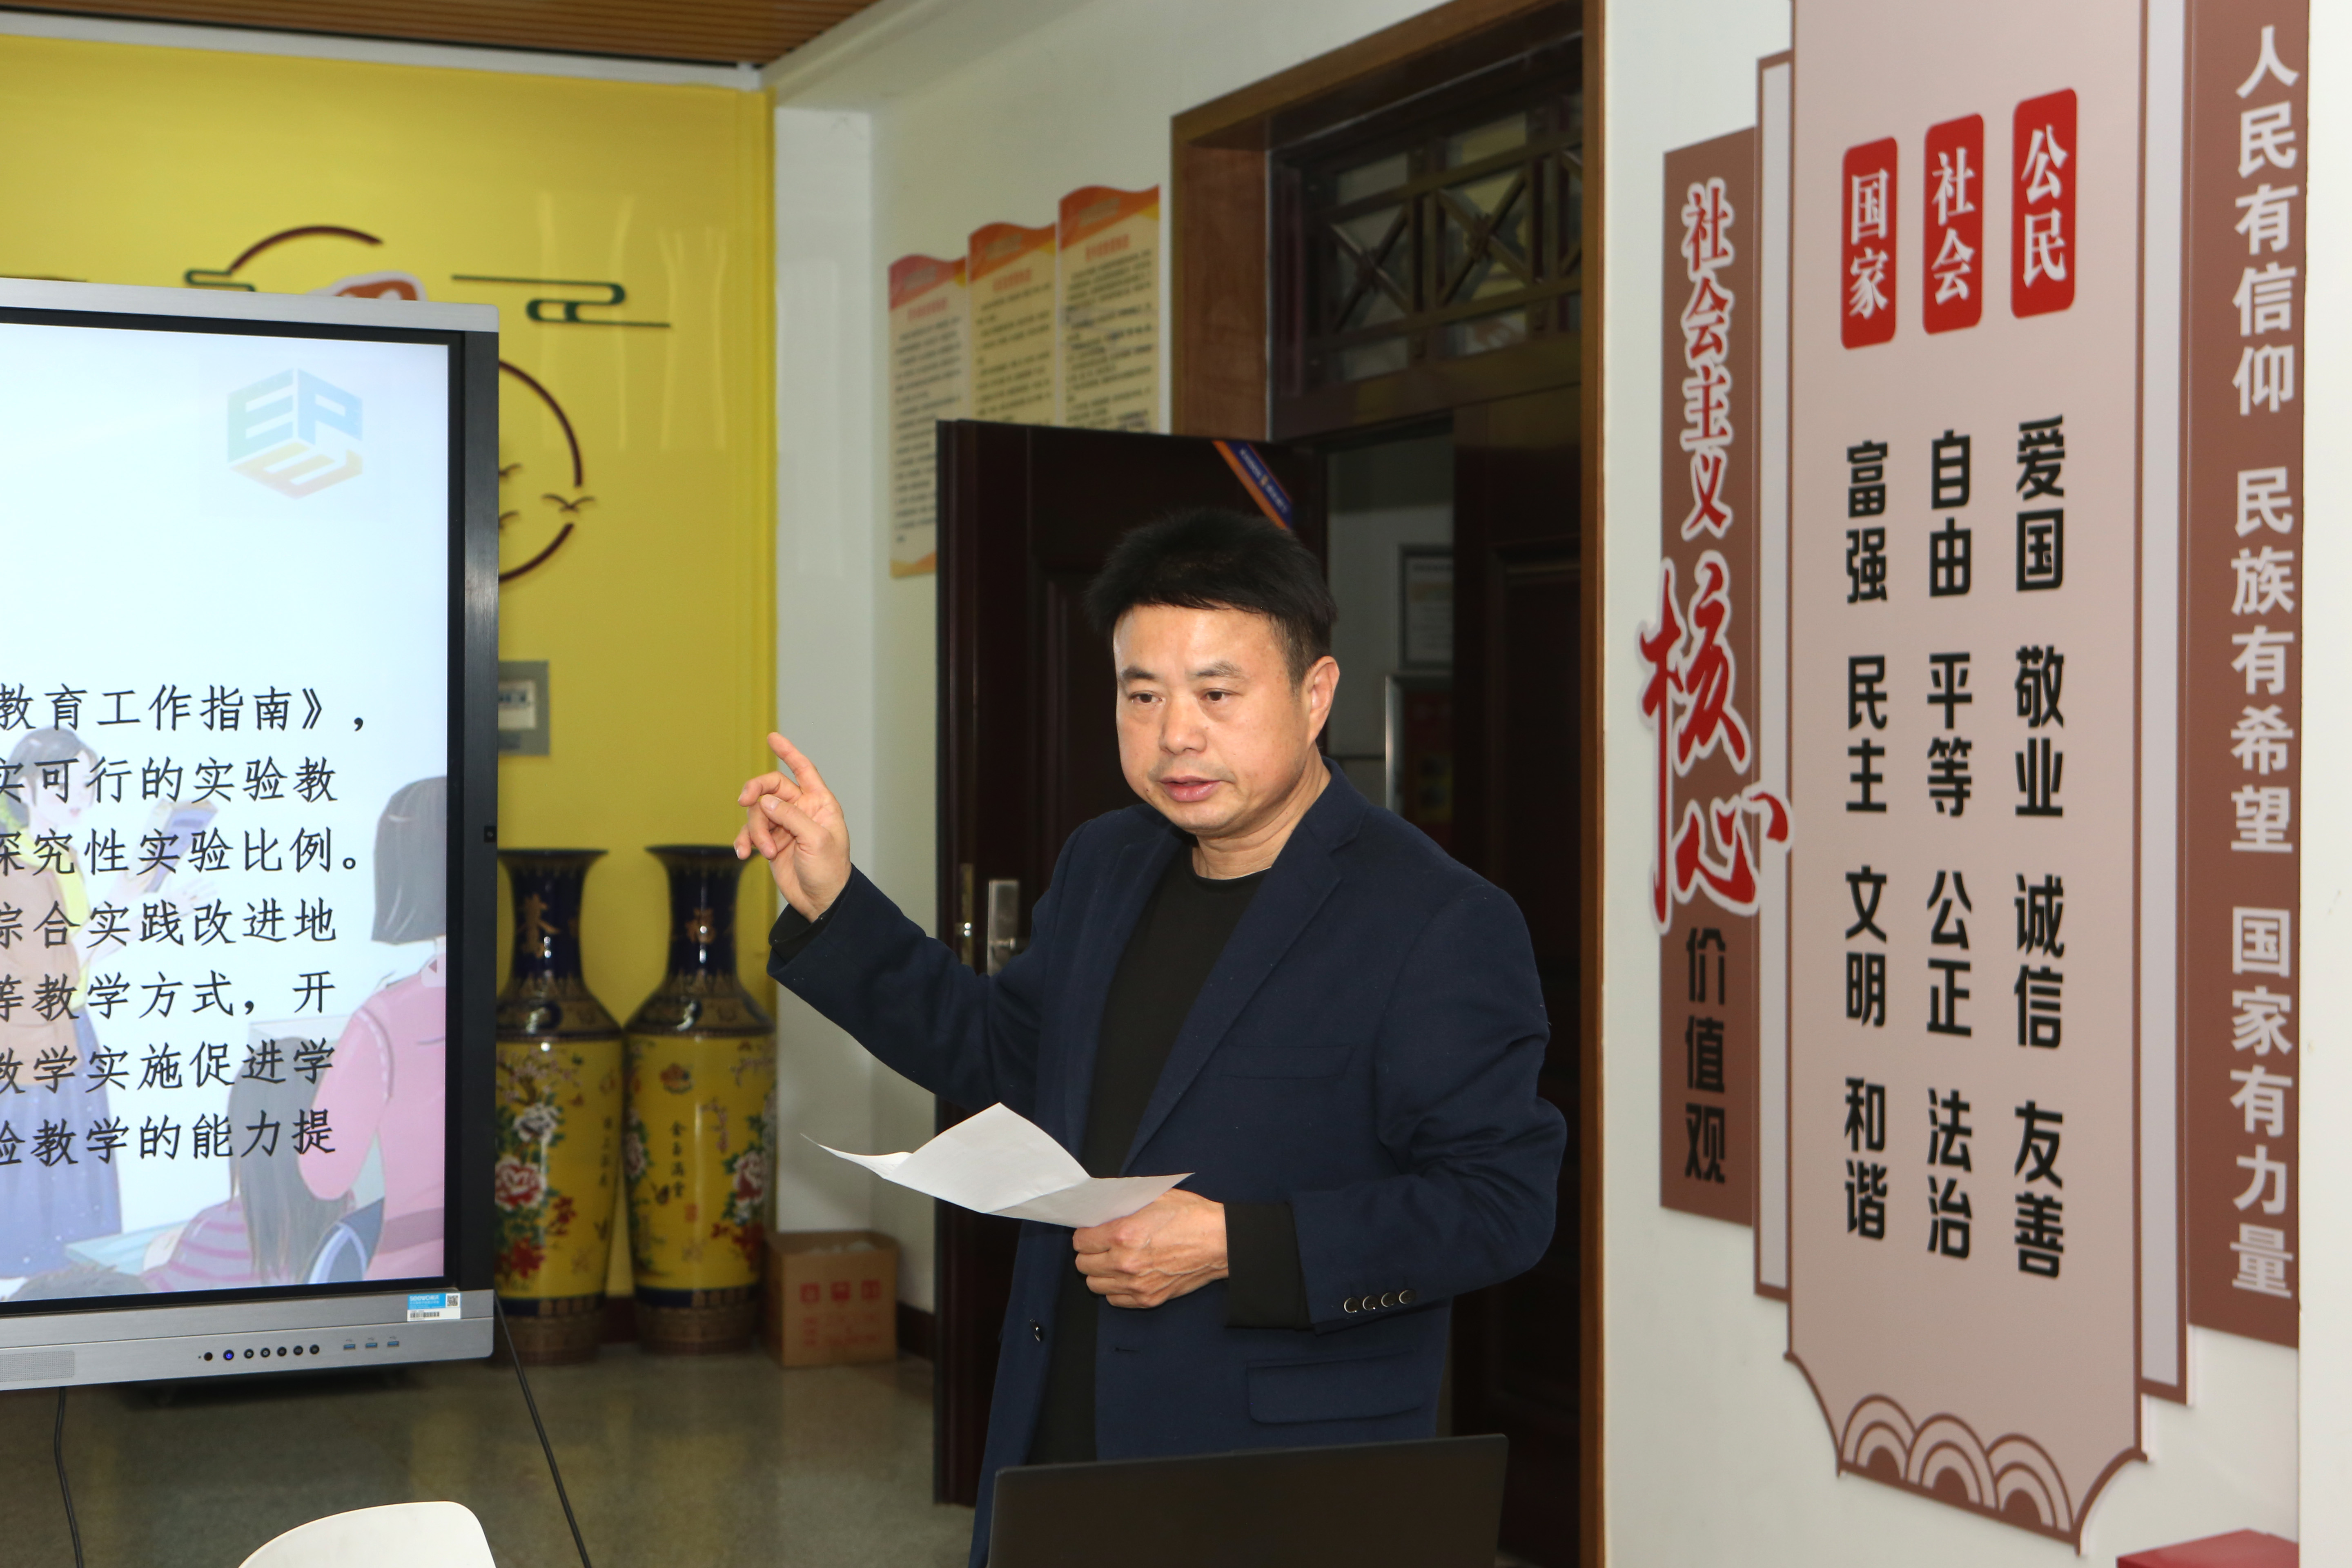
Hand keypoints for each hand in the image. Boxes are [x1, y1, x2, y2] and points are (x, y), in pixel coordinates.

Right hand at [732, 733, 851, 919]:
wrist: (820, 901)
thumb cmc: (829, 871)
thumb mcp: (815, 840)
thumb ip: (791, 817)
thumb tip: (766, 801)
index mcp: (819, 804)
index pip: (803, 770)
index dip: (789, 753)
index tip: (773, 738)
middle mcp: (801, 810)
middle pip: (771, 788)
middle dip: (755, 791)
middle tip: (743, 800)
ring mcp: (784, 826)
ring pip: (757, 813)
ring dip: (755, 830)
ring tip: (764, 851)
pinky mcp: (771, 842)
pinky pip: (750, 832)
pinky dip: (744, 841)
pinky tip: (744, 854)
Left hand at [1073, 1190, 1226, 1309]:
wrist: (1220, 1242)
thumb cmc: (1191, 1216)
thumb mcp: (1154, 1198)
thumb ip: (1123, 1207)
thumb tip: (1101, 1211)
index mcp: (1124, 1234)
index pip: (1081, 1241)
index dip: (1086, 1234)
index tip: (1093, 1232)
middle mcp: (1125, 1262)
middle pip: (1083, 1265)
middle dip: (1090, 1253)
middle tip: (1102, 1246)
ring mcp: (1136, 1284)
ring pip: (1095, 1285)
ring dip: (1100, 1273)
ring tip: (1113, 1261)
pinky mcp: (1148, 1299)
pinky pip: (1114, 1300)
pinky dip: (1116, 1289)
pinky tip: (1127, 1276)